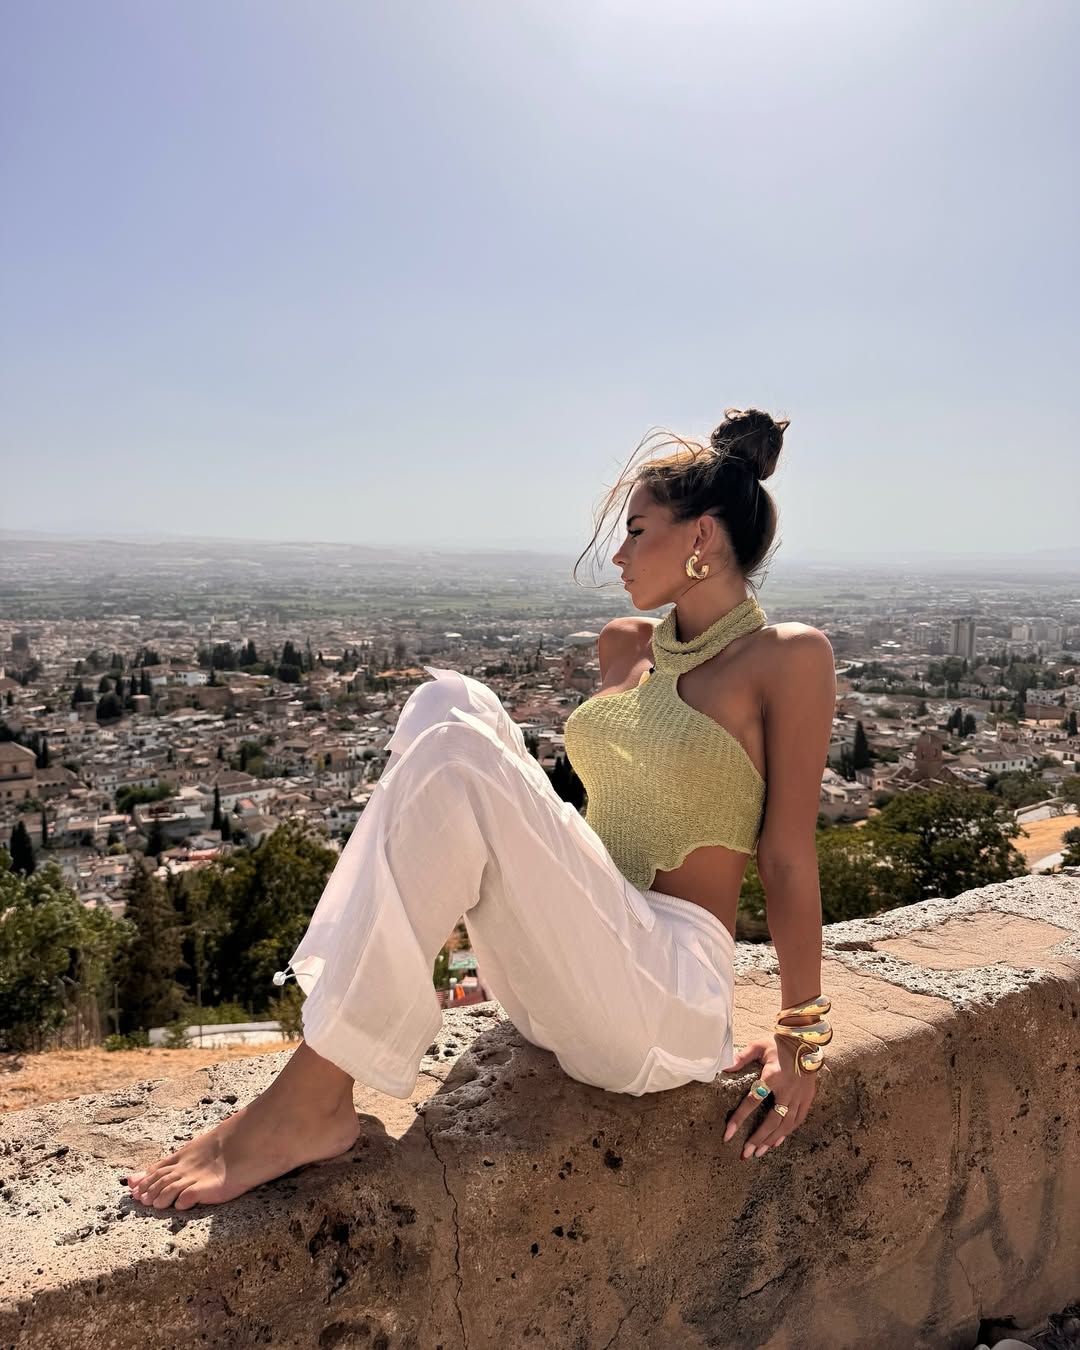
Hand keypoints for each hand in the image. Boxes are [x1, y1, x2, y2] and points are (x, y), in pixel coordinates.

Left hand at [720, 1034, 817, 1158]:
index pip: (753, 1101)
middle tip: (745, 1153)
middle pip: (772, 1120)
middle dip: (758, 1138)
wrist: (806, 1042)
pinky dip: (786, 1133)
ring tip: (758, 1152)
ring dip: (771, 1140)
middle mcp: (787, 1090)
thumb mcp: (758, 1046)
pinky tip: (776, 1142)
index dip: (740, 1118)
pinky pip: (797, 1121)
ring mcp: (799, 1096)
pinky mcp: (807, 1099)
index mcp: (773, 1076)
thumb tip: (722, 1067)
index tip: (728, 1134)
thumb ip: (741, 1057)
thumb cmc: (779, 1044)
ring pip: (785, 1125)